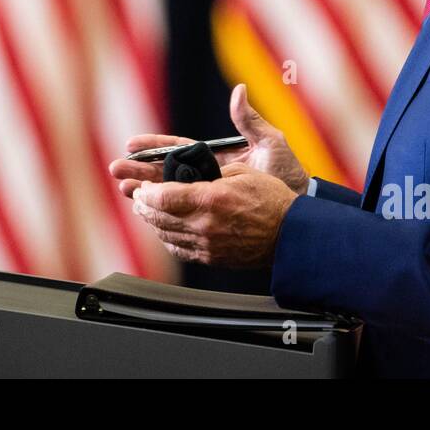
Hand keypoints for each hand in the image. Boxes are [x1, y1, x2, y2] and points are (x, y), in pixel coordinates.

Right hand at [108, 83, 310, 197]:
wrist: (299, 211)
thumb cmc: (288, 175)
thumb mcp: (271, 144)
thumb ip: (251, 121)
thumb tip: (239, 91)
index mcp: (215, 156)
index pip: (178, 149)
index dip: (154, 147)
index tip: (131, 145)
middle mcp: (207, 176)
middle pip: (165, 172)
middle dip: (139, 170)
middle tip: (116, 171)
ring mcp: (207, 196)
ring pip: (168, 193)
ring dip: (144, 191)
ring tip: (124, 190)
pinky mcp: (211, 215)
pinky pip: (181, 213)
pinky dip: (162, 213)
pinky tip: (146, 215)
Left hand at [130, 163, 298, 267]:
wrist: (290, 234)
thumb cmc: (271, 199)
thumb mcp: (242, 171)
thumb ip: (209, 172)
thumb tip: (186, 171)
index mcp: (211, 198)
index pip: (163, 197)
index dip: (146, 192)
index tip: (144, 186)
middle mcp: (205, 224)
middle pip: (159, 217)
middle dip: (143, 205)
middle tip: (139, 196)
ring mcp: (207, 245)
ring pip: (165, 234)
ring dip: (152, 222)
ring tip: (147, 211)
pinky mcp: (211, 258)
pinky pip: (179, 250)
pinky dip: (167, 238)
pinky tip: (166, 229)